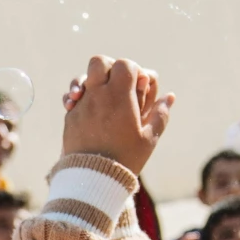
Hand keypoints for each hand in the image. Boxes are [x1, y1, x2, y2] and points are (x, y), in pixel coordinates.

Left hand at [60, 56, 174, 175]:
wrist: (93, 178)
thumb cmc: (126, 158)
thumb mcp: (149, 138)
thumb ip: (161, 114)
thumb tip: (170, 97)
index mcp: (119, 95)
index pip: (124, 64)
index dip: (133, 70)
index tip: (138, 85)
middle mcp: (98, 95)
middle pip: (99, 62)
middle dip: (109, 68)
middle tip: (117, 84)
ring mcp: (81, 105)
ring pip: (82, 78)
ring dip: (91, 82)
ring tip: (100, 96)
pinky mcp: (70, 117)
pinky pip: (72, 98)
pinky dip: (81, 99)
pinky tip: (89, 110)